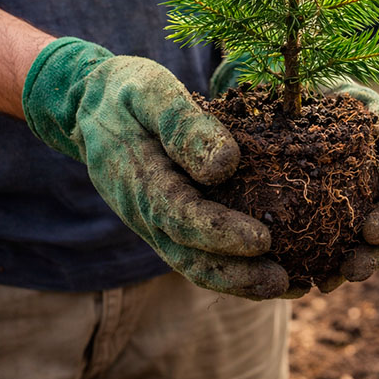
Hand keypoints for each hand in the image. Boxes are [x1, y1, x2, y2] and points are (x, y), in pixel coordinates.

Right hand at [23, 38, 288, 298]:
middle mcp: (141, 211)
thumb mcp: (152, 92)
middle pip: (187, 255)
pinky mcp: (165, 223)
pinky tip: (272, 271)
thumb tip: (225, 164)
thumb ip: (183, 125)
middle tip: (284, 281)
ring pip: (191, 263)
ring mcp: (151, 222)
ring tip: (287, 285)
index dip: (220, 232)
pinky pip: (195, 253)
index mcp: (137, 177)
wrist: (90, 106)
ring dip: (238, 281)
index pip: (180, 215)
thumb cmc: (128, 92)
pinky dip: (232, 269)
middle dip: (236, 274)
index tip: (263, 239)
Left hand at [211, 62, 378, 295]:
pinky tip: (286, 279)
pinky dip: (294, 268)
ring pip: (336, 258)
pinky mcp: (293, 227)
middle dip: (365, 261)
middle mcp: (360, 211)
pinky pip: (296, 254)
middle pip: (370, 246)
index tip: (374, 231)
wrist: (290, 96)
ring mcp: (328, 223)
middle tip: (352, 270)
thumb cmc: (335, 101)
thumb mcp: (363, 106)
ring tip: (321, 284)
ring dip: (332, 274)